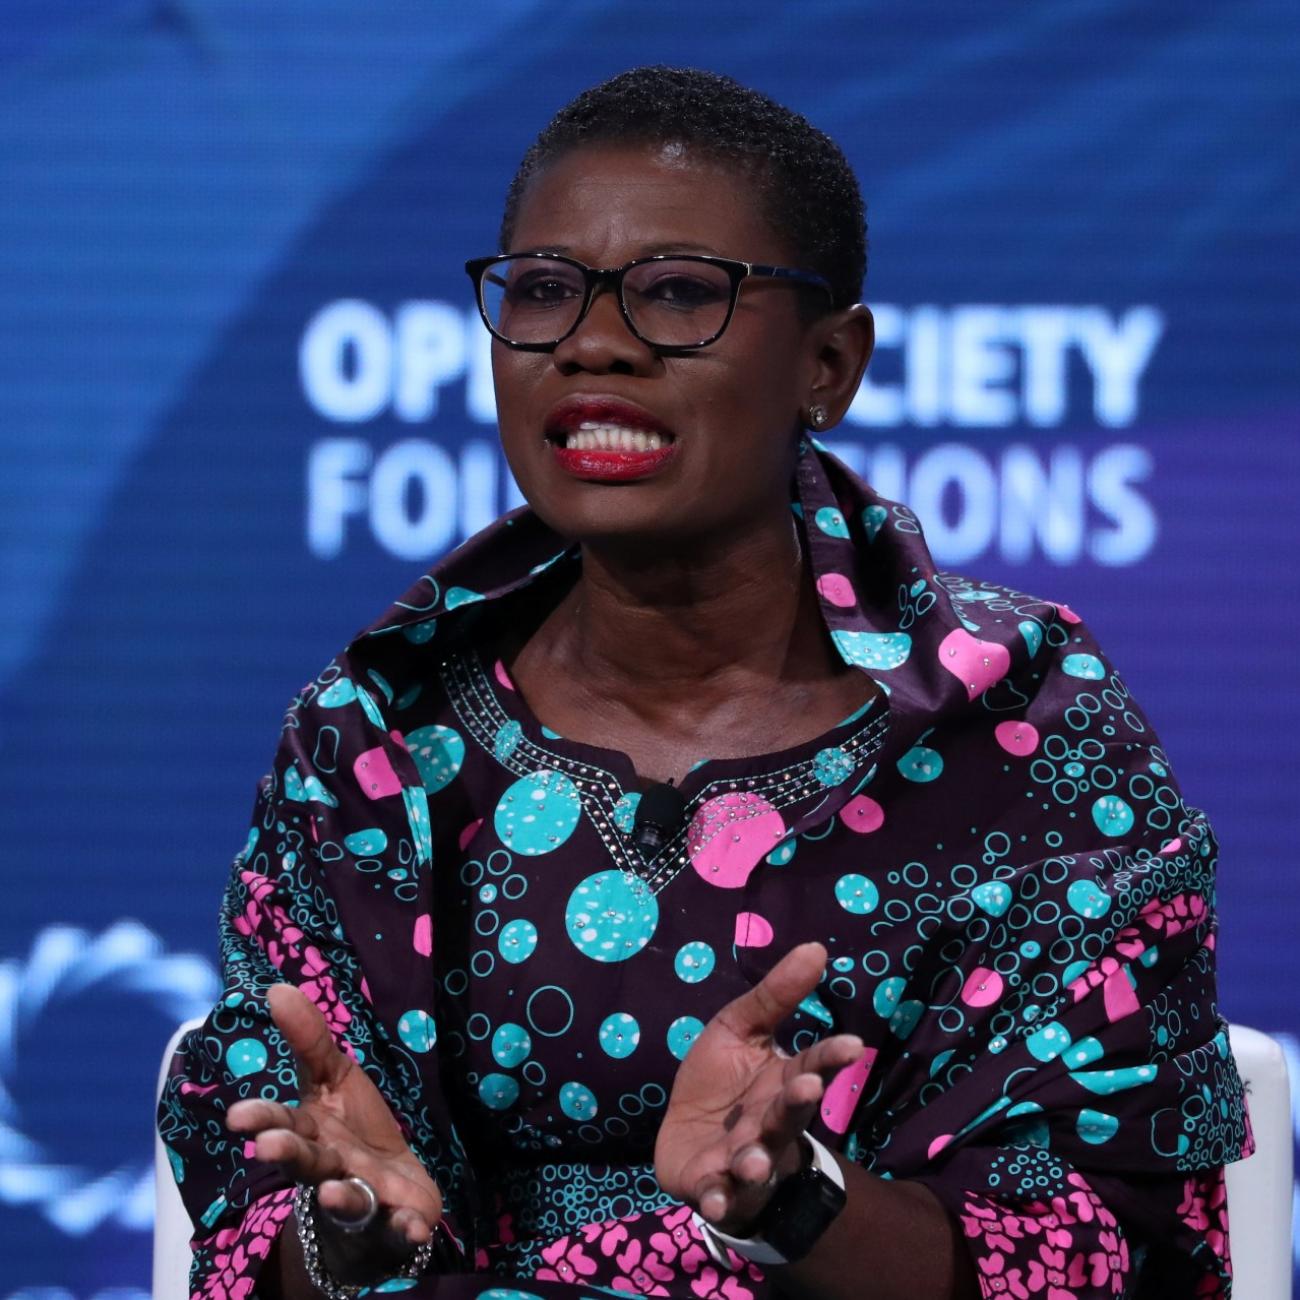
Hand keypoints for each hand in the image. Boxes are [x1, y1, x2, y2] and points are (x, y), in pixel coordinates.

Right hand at [226, 983, 441, 1279]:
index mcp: (312, 1134)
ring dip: (341, 1197)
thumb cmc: (354, 1130)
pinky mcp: (396, 1221)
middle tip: (267, 1146)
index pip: (283, 1123)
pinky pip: (399, 1228)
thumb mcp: (335, 1079)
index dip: (262, 1119)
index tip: (237, 1116)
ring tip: (336, 1189)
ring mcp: (362, 1198)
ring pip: (348, 1199)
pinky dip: (403, 1228)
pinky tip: (411, 1226)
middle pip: (306, 1163)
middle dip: (287, 1154)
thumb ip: (310, 1041)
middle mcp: (329, 1170)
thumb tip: (276, 988)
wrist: (393, 1190)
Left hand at [655, 942, 863, 1234]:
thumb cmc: (722, 1081)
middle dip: (797, 1103)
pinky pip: (718, 1196)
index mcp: (781, 1083)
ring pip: (758, 1159)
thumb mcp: (740, 1028)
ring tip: (755, 1160)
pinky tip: (715, 1200)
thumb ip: (776, 995)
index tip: (852, 1045)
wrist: (688, 1137)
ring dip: (757, 1160)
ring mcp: (744, 1158)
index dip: (830, 1056)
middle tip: (806, 1088)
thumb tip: (816, 946)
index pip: (812, 1066)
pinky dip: (719, 1200)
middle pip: (789, 1114)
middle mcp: (770, 1124)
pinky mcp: (711, 1186)